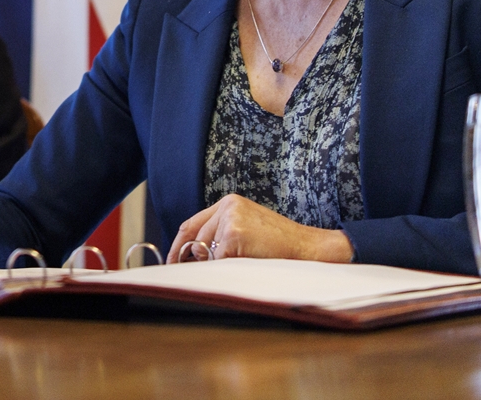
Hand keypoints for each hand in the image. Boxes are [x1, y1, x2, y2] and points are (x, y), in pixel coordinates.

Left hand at [166, 193, 352, 265]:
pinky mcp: (234, 236)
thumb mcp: (248, 229)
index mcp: (228, 203)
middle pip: (195, 240)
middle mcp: (226, 207)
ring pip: (206, 253)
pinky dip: (227, 270)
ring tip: (245, 264)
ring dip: (218, 266)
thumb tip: (191, 256)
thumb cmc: (280, 244)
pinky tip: (249, 264)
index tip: (172, 262)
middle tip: (199, 276)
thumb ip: (221, 235)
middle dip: (195, 261)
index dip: (178, 245)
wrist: (308, 248)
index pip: (192, 224)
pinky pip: (218, 262)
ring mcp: (229, 220)